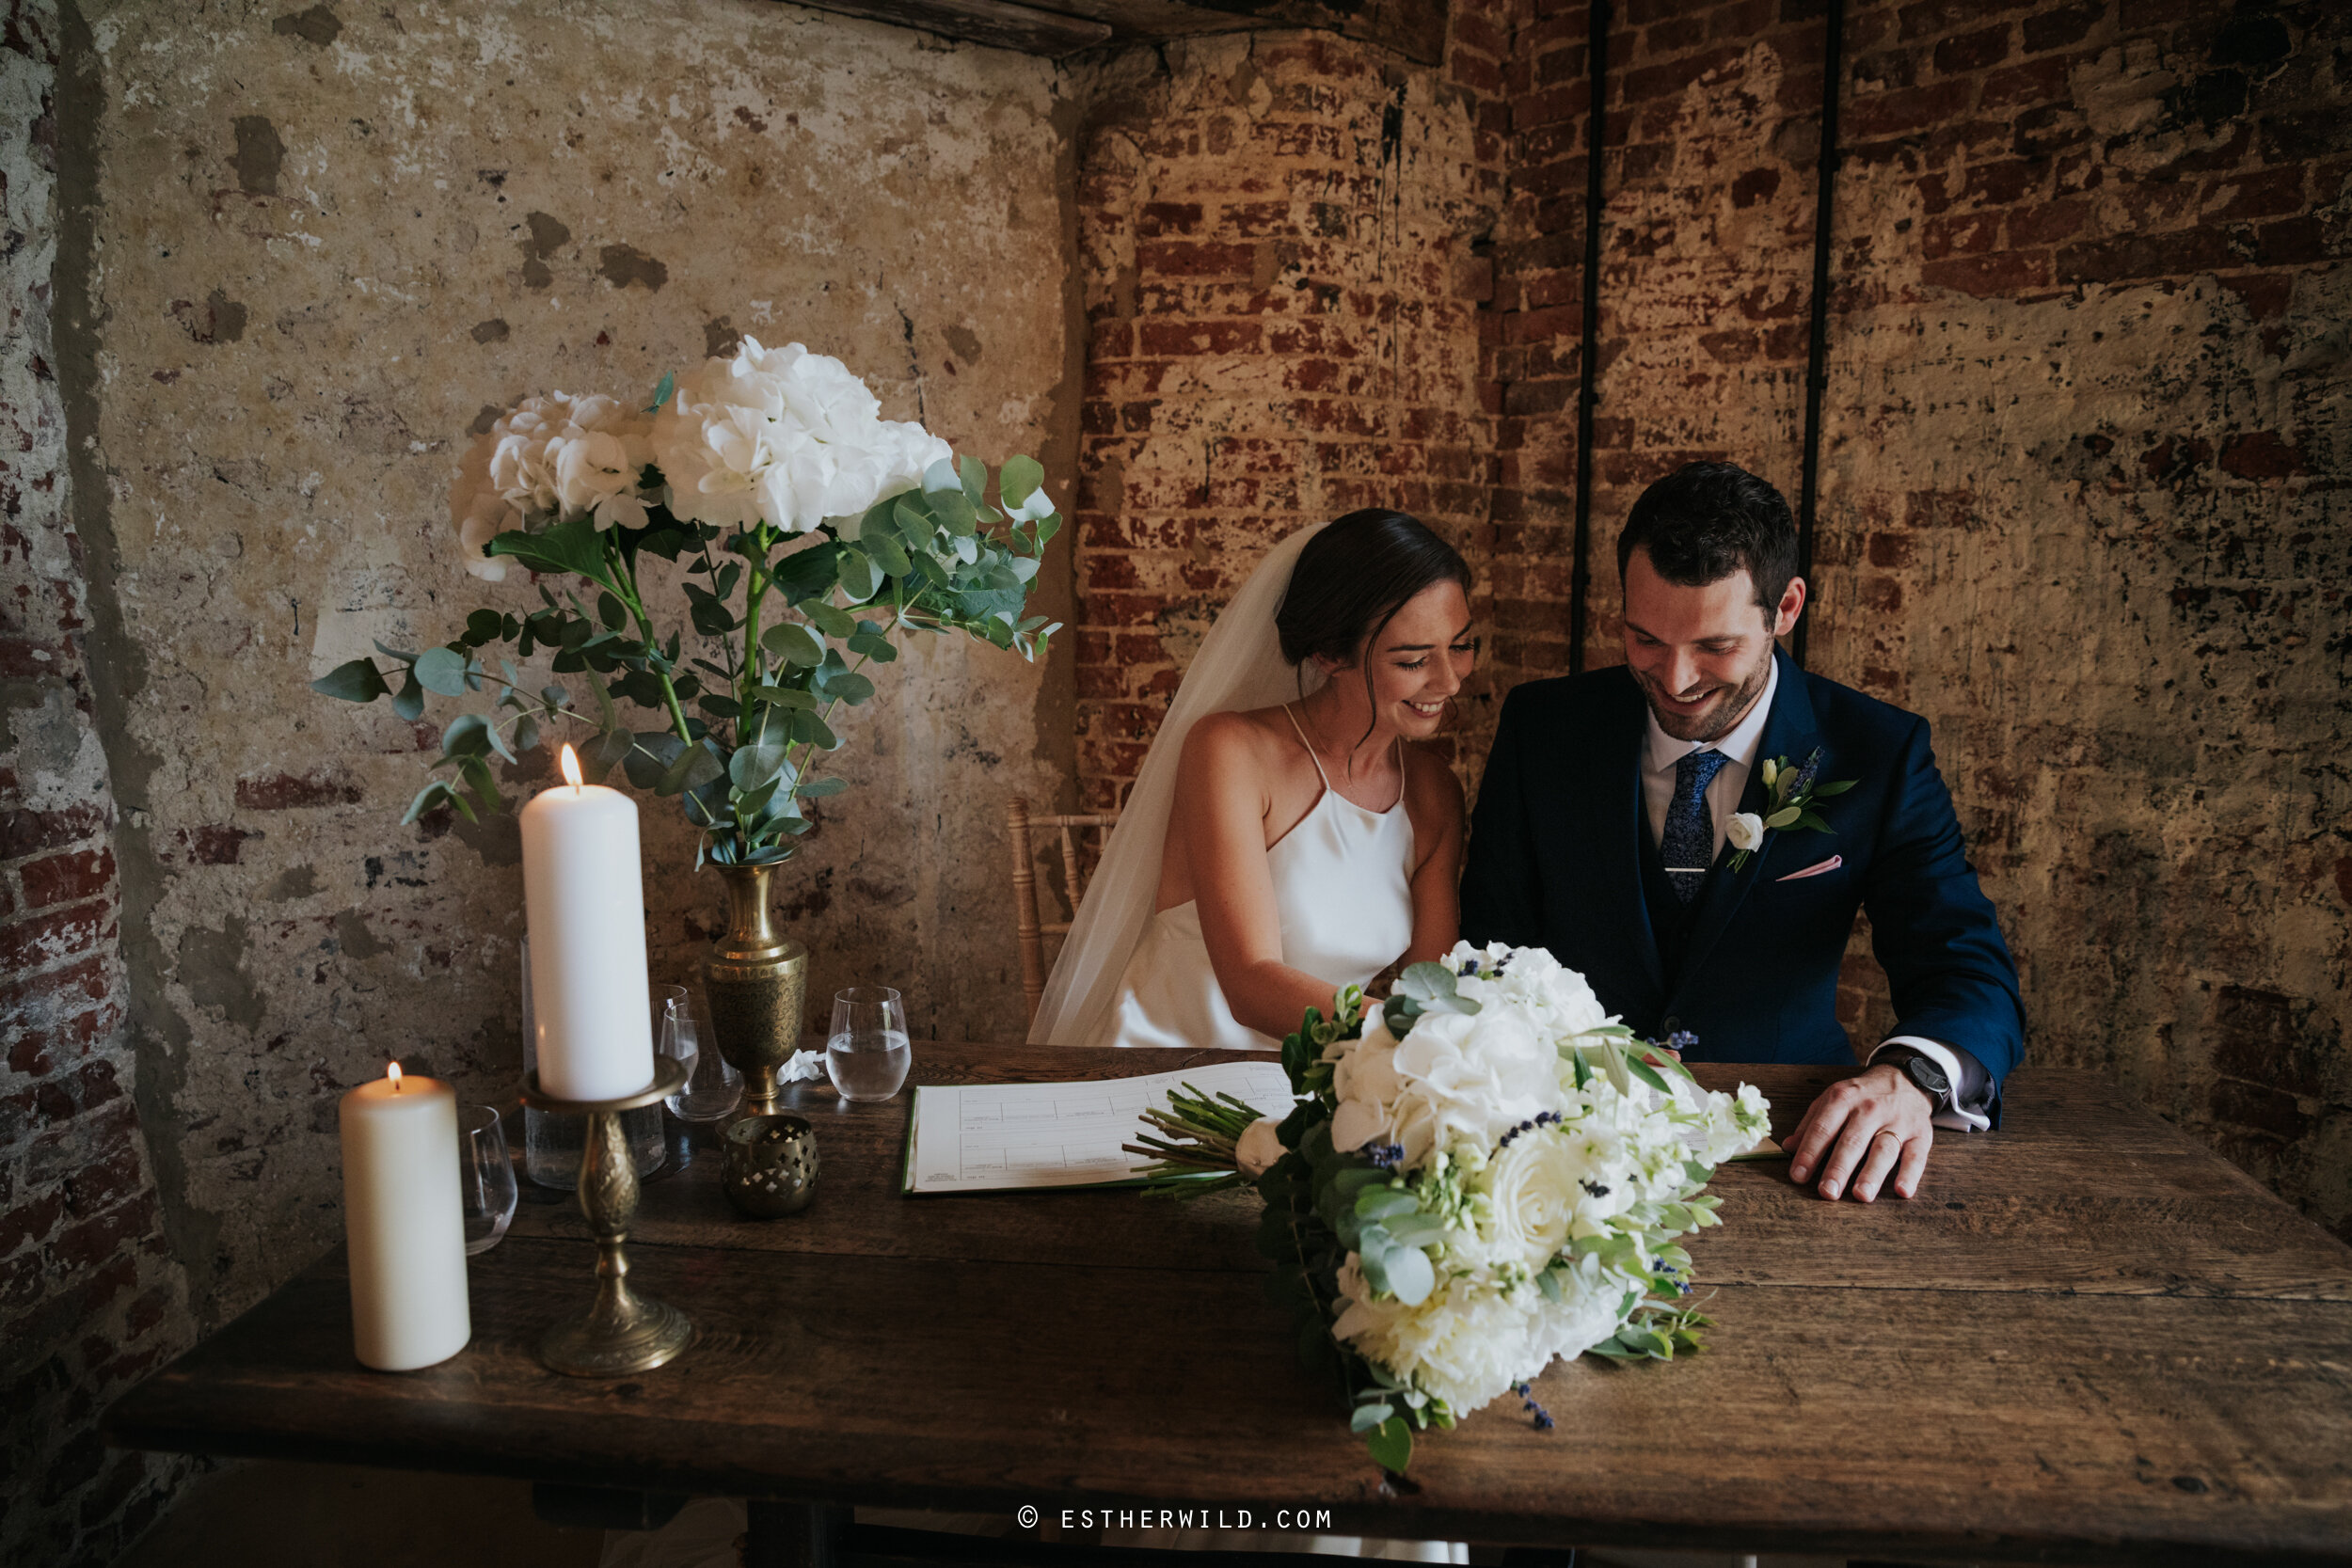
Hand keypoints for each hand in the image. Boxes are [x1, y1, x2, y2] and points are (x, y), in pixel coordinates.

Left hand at [1786, 1065, 1932, 1201]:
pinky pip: (1916, 1156)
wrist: (1904, 1078)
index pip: (1823, 1128)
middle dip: (1838, 1168)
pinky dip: (1910, 1174)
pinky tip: (1902, 1191)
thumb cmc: (1861, 1095)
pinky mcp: (1921, 1134)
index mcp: (1843, 1099)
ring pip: (1883, 1149)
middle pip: (1852, 1141)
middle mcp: (1870, 1109)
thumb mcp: (1832, 1099)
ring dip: (1872, 1173)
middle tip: (1827, 1192)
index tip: (1798, 1175)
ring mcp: (1897, 1122)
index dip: (1809, 1152)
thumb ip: (1811, 1123)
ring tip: (1861, 1195)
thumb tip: (1787, 1147)